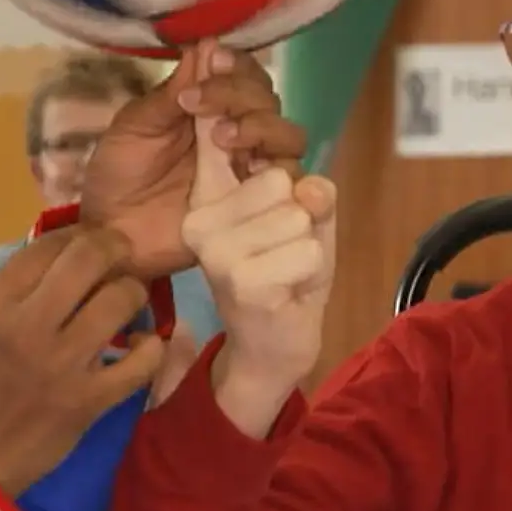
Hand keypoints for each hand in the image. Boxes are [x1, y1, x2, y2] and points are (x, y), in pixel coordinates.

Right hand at [0, 225, 164, 496]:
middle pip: (90, 258)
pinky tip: (141, 346)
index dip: (78, 233)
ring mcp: (63, 363)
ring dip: (133, 293)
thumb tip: (60, 252)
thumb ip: (11, 287)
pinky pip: (142, 360)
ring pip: (121, 299)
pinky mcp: (90, 400)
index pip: (48, 245)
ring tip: (127, 301)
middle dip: (114, 247)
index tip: (89, 242)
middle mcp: (28, 325)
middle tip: (121, 255)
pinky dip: (150, 347)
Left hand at [79, 38, 306, 277]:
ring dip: (263, 128)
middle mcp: (237, 132)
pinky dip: (281, 171)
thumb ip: (169, 93)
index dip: (236, 64)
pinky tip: (252, 171)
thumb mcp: (134, 128)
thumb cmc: (118, 175)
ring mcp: (249, 169)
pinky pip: (291, 185)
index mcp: (208, 106)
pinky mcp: (256, 206)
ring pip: (289, 136)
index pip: (243, 73)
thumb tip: (204, 45)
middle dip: (241, 94)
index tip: (212, 61)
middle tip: (200, 105)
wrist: (111, 234)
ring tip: (223, 139)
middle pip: (268, 99)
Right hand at [182, 108, 335, 436]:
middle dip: (300, 221)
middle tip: (282, 255)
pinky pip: (308, 252)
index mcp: (205, 200)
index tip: (273, 211)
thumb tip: (312, 189)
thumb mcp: (303, 221)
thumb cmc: (285, 277)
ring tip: (286, 273)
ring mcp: (218, 252)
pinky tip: (287, 293)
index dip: (288, 181)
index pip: (267, 161)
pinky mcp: (243, 282)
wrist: (271, 350)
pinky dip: (311, 273)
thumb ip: (312, 193)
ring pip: (298, 217)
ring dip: (307, 249)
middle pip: (284, 183)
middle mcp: (199, 220)